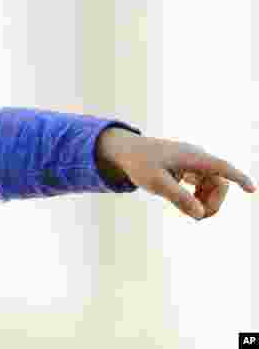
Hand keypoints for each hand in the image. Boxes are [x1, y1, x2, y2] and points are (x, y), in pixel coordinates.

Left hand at [96, 128, 255, 218]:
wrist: (124, 151)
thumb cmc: (138, 164)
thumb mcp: (155, 182)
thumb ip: (178, 198)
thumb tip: (200, 214)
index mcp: (190, 156)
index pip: (220, 166)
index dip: (237, 178)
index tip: (252, 189)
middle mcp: (195, 157)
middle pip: (218, 182)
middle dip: (213, 202)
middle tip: (198, 218)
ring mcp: (192, 162)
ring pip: (211, 185)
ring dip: (206, 201)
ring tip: (191, 213)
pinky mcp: (187, 168)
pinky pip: (202, 185)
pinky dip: (198, 197)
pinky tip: (187, 204)